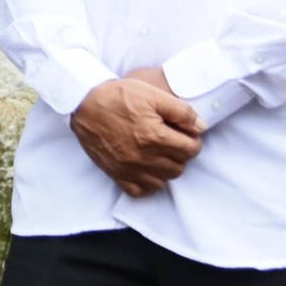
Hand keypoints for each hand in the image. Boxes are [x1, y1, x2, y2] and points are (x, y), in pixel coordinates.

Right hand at [71, 71, 203, 196]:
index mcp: (154, 136)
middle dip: (180, 154)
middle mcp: (143, 157)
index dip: (192, 139)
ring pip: (163, 181)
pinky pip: (140, 191)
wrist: (84, 103)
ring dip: (166, 168)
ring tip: (159, 152)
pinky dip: (148, 183)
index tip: (185, 132)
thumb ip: (181, 111)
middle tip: (171, 140)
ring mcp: (128, 168)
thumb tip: (201, 127)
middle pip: (179, 167)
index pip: (191, 150)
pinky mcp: (115, 174)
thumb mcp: (153, 94)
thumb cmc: (118, 96)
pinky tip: (147, 168)